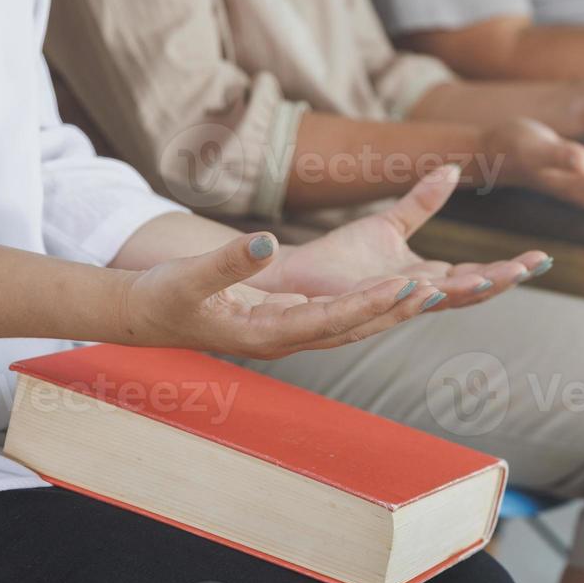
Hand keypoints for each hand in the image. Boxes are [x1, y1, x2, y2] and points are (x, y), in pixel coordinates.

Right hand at [118, 232, 441, 360]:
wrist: (144, 316)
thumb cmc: (162, 297)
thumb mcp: (189, 277)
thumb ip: (227, 261)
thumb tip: (267, 242)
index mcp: (263, 334)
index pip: (327, 320)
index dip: (367, 304)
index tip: (403, 286)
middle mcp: (284, 340)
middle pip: (351, 328)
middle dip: (394, 311)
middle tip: (440, 289)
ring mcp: (287, 333)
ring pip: (350, 325)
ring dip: (390, 310)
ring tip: (433, 290)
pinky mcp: (286, 321)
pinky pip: (338, 316)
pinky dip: (369, 305)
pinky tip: (396, 290)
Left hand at [261, 165, 544, 305]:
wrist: (297, 275)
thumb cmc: (342, 257)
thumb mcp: (391, 223)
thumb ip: (423, 201)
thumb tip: (453, 170)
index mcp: (428, 278)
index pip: (479, 275)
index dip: (510, 268)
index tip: (541, 258)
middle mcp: (418, 295)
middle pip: (472, 292)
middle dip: (504, 279)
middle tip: (535, 266)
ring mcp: (397, 303)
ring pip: (442, 301)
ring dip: (471, 290)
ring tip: (498, 276)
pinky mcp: (368, 305)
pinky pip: (399, 301)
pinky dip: (421, 296)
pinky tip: (437, 285)